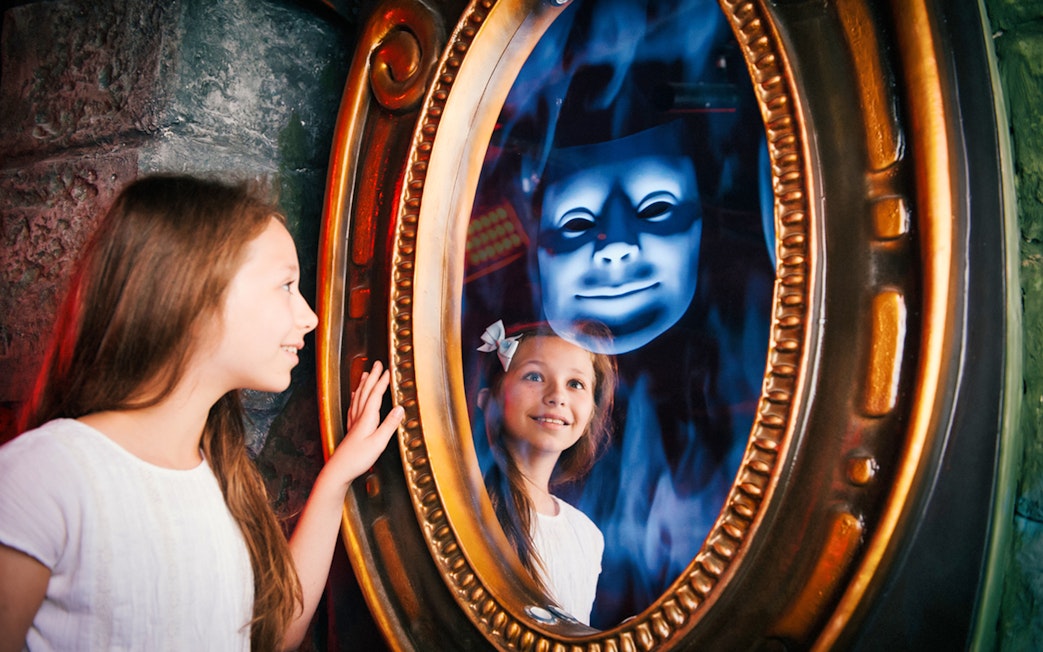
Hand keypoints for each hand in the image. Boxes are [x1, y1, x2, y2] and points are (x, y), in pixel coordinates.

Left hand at [326, 361, 403, 485]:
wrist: (338, 470)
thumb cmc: (357, 459)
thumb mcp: (378, 443)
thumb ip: (389, 425)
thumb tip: (400, 409)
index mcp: (367, 419)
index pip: (375, 395)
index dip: (382, 382)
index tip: (388, 370)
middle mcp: (359, 417)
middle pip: (366, 392)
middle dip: (373, 377)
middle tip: (377, 364)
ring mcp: (354, 423)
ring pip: (358, 398)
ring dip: (363, 384)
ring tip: (366, 373)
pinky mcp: (351, 429)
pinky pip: (353, 407)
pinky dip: (356, 397)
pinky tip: (355, 396)